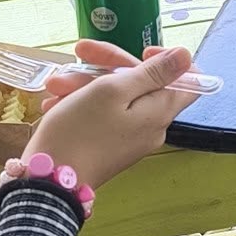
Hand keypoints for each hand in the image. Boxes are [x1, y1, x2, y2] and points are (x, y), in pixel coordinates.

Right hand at [27, 39, 194, 189]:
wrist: (47, 183)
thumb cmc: (79, 131)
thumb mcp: (113, 91)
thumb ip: (152, 72)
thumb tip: (186, 55)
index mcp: (159, 112)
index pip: (188, 81)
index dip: (169, 61)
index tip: (142, 53)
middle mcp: (151, 127)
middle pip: (143, 84)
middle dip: (109, 66)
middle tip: (79, 53)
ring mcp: (130, 139)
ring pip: (117, 98)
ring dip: (86, 84)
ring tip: (55, 84)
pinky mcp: (110, 147)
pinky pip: (104, 116)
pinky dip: (82, 103)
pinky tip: (56, 102)